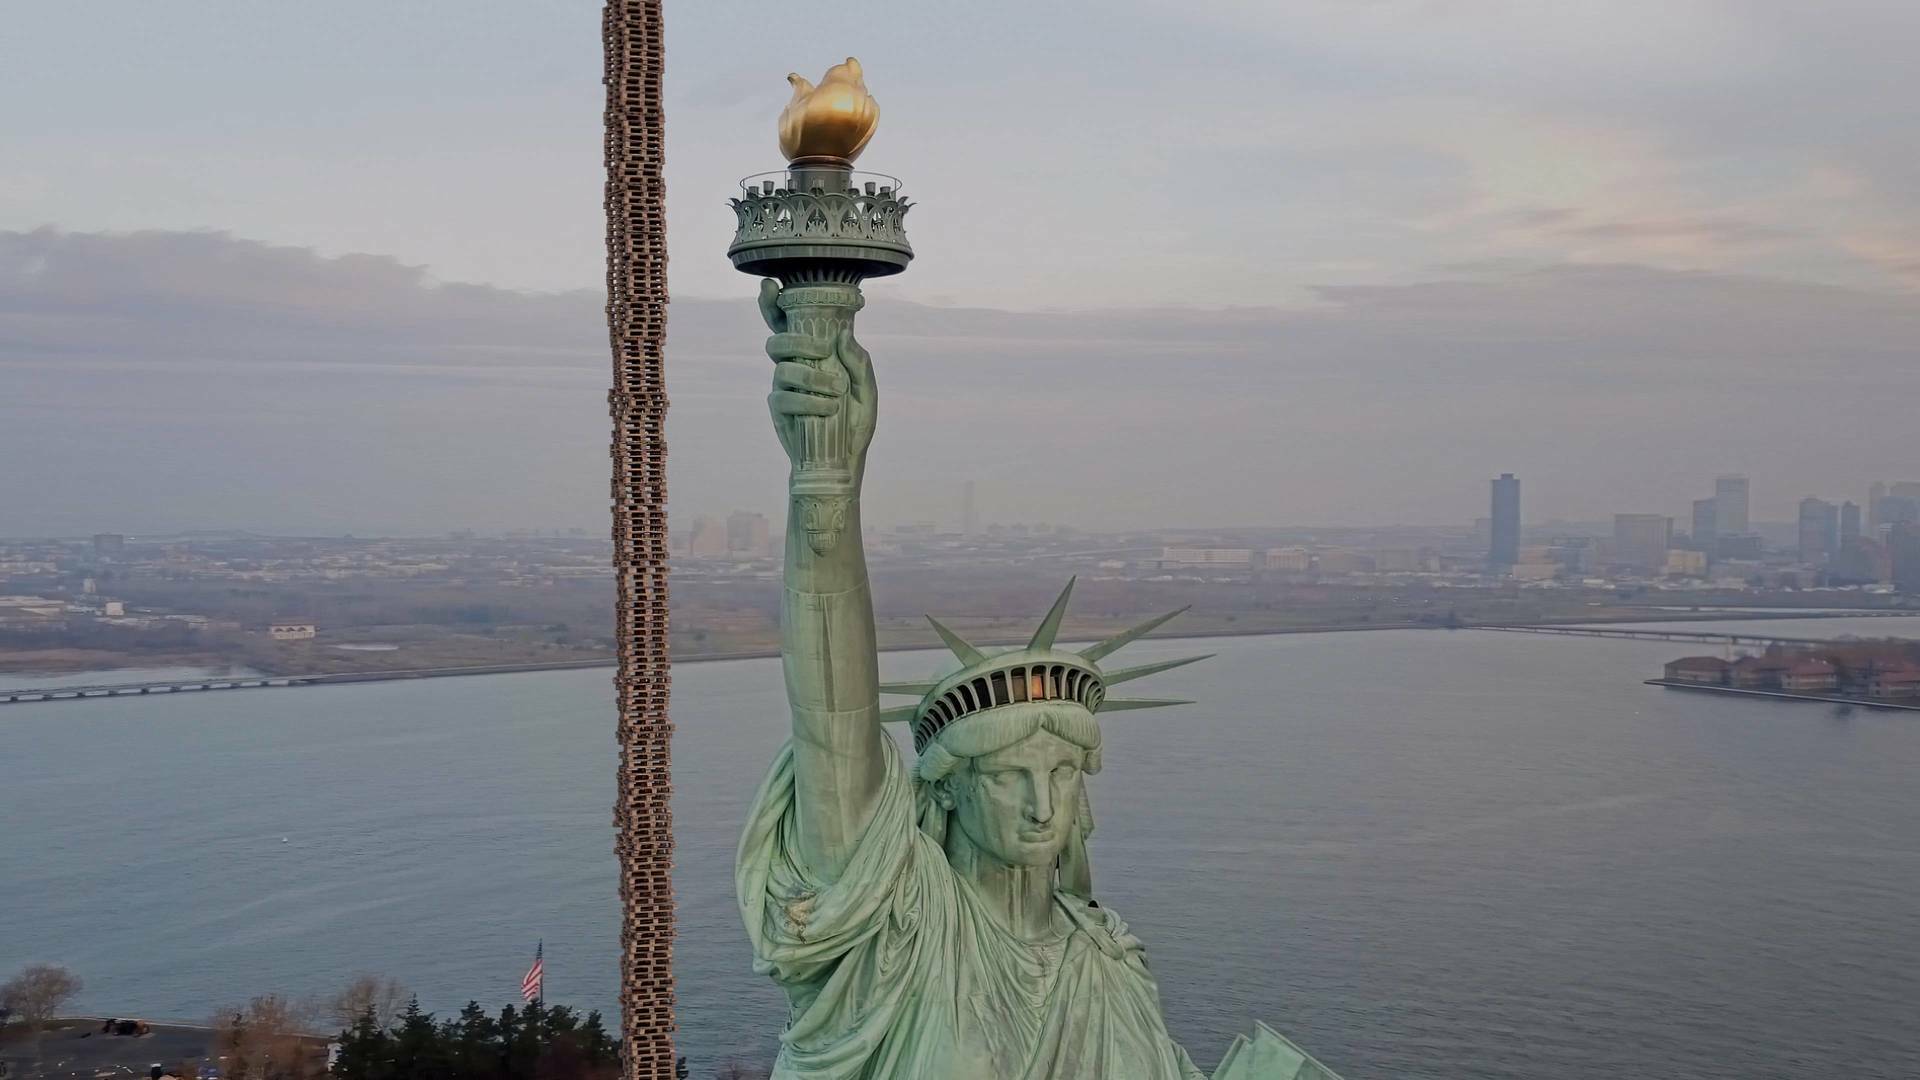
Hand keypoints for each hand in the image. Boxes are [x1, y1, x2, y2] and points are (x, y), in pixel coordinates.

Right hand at [760, 278, 876, 478]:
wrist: (844, 461)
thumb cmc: (855, 422)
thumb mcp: (867, 392)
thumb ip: (859, 364)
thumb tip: (844, 335)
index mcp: (813, 355)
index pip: (788, 324)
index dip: (773, 304)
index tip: (770, 286)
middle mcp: (793, 367)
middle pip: (777, 341)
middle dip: (795, 340)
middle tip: (821, 349)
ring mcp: (783, 388)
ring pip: (781, 368)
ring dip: (809, 375)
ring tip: (835, 389)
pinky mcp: (779, 411)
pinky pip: (782, 397)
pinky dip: (806, 401)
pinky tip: (827, 408)